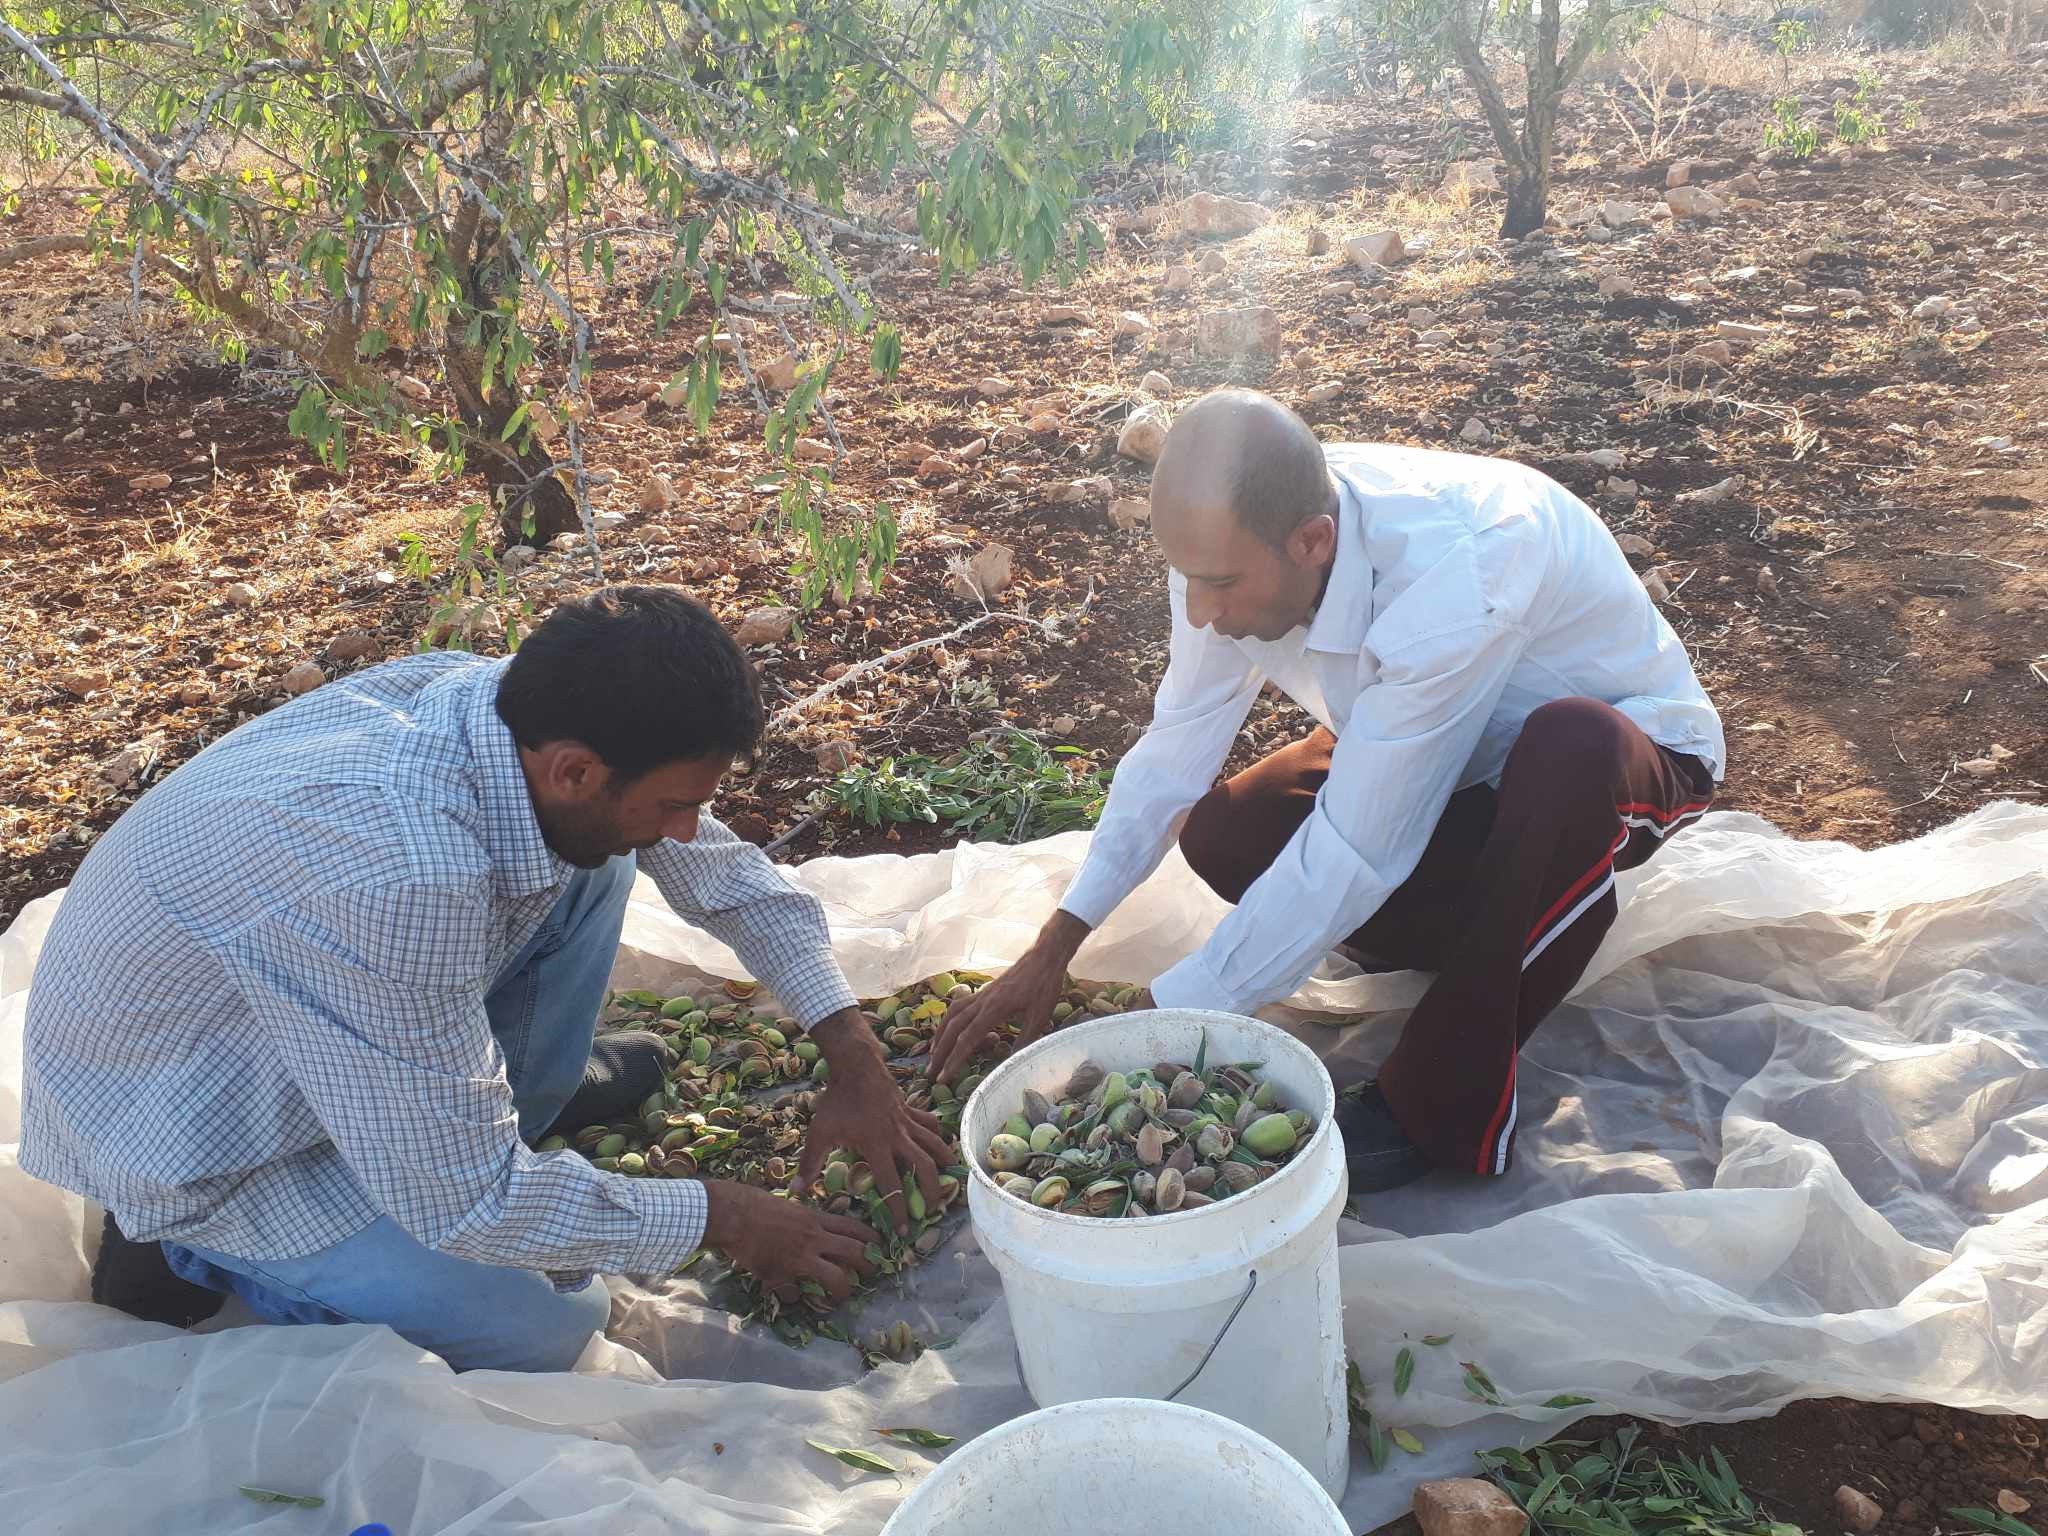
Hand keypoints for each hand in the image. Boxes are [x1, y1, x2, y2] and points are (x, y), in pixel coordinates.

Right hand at [700, 1179, 877, 1302]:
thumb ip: (804, 1221)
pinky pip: (794, 1293)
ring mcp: (799, 1257)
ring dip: (843, 1290)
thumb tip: (814, 1229)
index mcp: (815, 1218)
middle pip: (855, 1251)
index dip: (872, 1238)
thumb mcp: (789, 1207)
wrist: (732, 1214)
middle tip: (874, 1273)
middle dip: (870, 1264)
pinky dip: (794, 1298)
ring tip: (843, 1296)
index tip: (881, 1245)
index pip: (853, 1227)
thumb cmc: (755, 1204)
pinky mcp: (781, 1274)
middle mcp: (813, 1238)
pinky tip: (792, 1299)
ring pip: (836, 1277)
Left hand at [800, 1009, 955, 1234]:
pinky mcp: (910, 1109)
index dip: (898, 1210)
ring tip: (949, 1179)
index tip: (902, 1231)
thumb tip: (794, 1192)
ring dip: (943, 1162)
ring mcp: (907, 1122)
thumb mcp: (819, 1133)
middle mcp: (897, 1136)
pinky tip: (943, 1143)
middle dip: (931, 1191)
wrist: (855, 1066)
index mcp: (876, 1146)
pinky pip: (929, 1124)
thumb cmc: (836, 1100)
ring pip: (934, 1144)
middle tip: (932, 1209)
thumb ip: (810, 1163)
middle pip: (923, 1167)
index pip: (892, 1185)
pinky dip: (939, 1134)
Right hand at [928, 912, 1089, 1082]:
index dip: (954, 1060)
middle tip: (929, 1073)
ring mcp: (980, 995)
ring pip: (951, 1016)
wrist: (1043, 957)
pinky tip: (949, 1030)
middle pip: (952, 1029)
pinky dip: (949, 1021)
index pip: (967, 1039)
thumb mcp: (1039, 1017)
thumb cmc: (1043, 986)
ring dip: (940, 1036)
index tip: (943, 1078)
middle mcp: (981, 1001)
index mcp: (993, 1009)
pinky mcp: (983, 992)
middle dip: (939, 1053)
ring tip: (933, 1054)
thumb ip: (1023, 1041)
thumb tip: (1010, 1064)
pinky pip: (958, 1007)